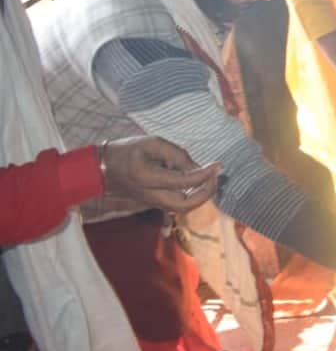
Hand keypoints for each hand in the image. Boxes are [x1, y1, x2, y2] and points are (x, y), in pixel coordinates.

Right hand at [100, 136, 220, 213]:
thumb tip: (198, 167)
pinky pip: (178, 202)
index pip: (183, 181)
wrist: (101, 168)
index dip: (205, 175)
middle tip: (214, 176)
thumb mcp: (151, 143)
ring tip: (207, 175)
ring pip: (183, 206)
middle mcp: (151, 195)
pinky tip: (195, 178)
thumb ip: (176, 154)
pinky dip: (191, 194)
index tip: (219, 165)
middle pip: (185, 205)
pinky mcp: (154, 202)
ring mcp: (152, 202)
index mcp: (147, 178)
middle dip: (205, 193)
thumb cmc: (126, 151)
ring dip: (200, 194)